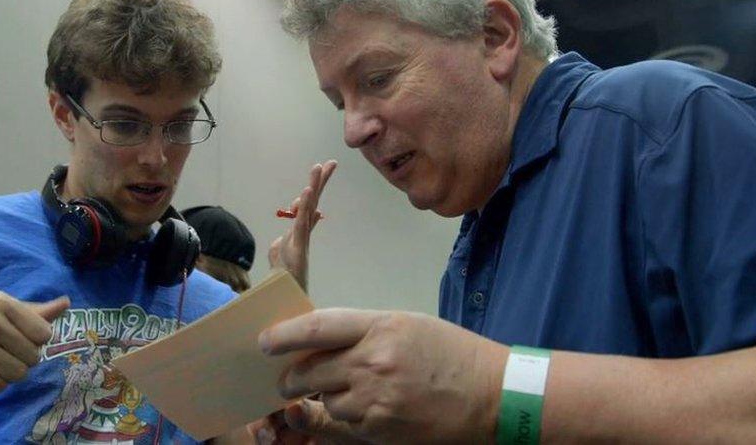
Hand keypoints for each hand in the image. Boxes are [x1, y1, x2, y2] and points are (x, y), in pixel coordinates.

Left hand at [258, 309, 508, 443]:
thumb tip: (317, 342)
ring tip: (343, 392)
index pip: (316, 327)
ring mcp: (376, 400)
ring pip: (324, 402)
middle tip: (287, 380)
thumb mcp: (406, 325)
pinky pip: (342, 427)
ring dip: (323, 400)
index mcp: (381, 326)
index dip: (282, 336)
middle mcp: (373, 361)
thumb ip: (361, 331)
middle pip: (307, 371)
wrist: (492, 395)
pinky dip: (342, 420)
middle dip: (290, 378)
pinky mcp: (380, 431)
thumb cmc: (450, 354)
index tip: (264, 342)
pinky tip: (359, 410)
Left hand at [270, 160, 336, 291]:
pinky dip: (305, 206)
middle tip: (331, 163)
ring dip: (315, 186)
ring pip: (310, 208)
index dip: (312, 192)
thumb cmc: (282, 281)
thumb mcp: (278, 257)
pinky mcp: (298, 247)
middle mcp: (303, 234)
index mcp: (298, 234)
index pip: (307, 208)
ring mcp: (302, 239)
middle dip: (321, 182)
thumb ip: (279, 244)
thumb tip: (281, 237)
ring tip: (321, 167)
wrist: (283, 300)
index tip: (317, 175)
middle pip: (313, 203)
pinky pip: (302, 222)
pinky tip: (308, 190)